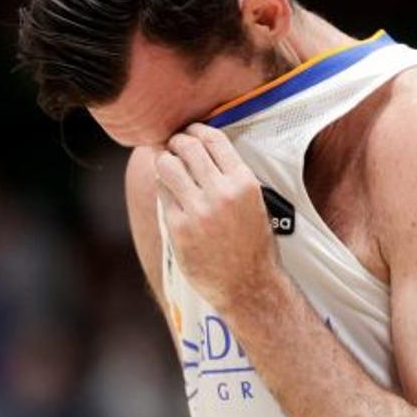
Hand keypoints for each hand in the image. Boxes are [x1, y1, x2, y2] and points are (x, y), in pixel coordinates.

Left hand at [156, 123, 280, 309]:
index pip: (213, 139)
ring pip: (167, 165)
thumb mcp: (254, 202)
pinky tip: (169, 194)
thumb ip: (230, 176)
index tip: (189, 133)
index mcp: (244, 182)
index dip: (196, 130)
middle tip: (173, 148)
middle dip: (176, 143)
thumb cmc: (253, 244)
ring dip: (164, 161)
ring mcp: (198, 210)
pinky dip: (163, 189)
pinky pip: (162, 194)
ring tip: (167, 167)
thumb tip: (202, 150)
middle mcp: (221, 192)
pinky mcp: (179, 228)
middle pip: (187, 146)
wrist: (249, 286)